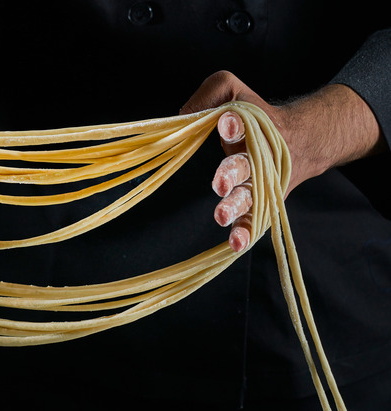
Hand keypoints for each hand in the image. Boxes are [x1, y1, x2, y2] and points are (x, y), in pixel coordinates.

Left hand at [180, 71, 383, 251]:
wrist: (302, 140)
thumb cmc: (256, 115)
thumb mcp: (235, 91)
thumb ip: (210, 93)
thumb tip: (182, 115)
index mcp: (253, 126)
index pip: (243, 123)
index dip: (235, 124)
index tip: (226, 124)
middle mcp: (259, 156)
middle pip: (246, 165)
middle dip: (232, 173)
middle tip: (220, 182)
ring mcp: (262, 182)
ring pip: (249, 196)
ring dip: (235, 207)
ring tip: (221, 216)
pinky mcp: (262, 203)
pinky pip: (254, 220)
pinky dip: (245, 233)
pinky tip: (235, 245)